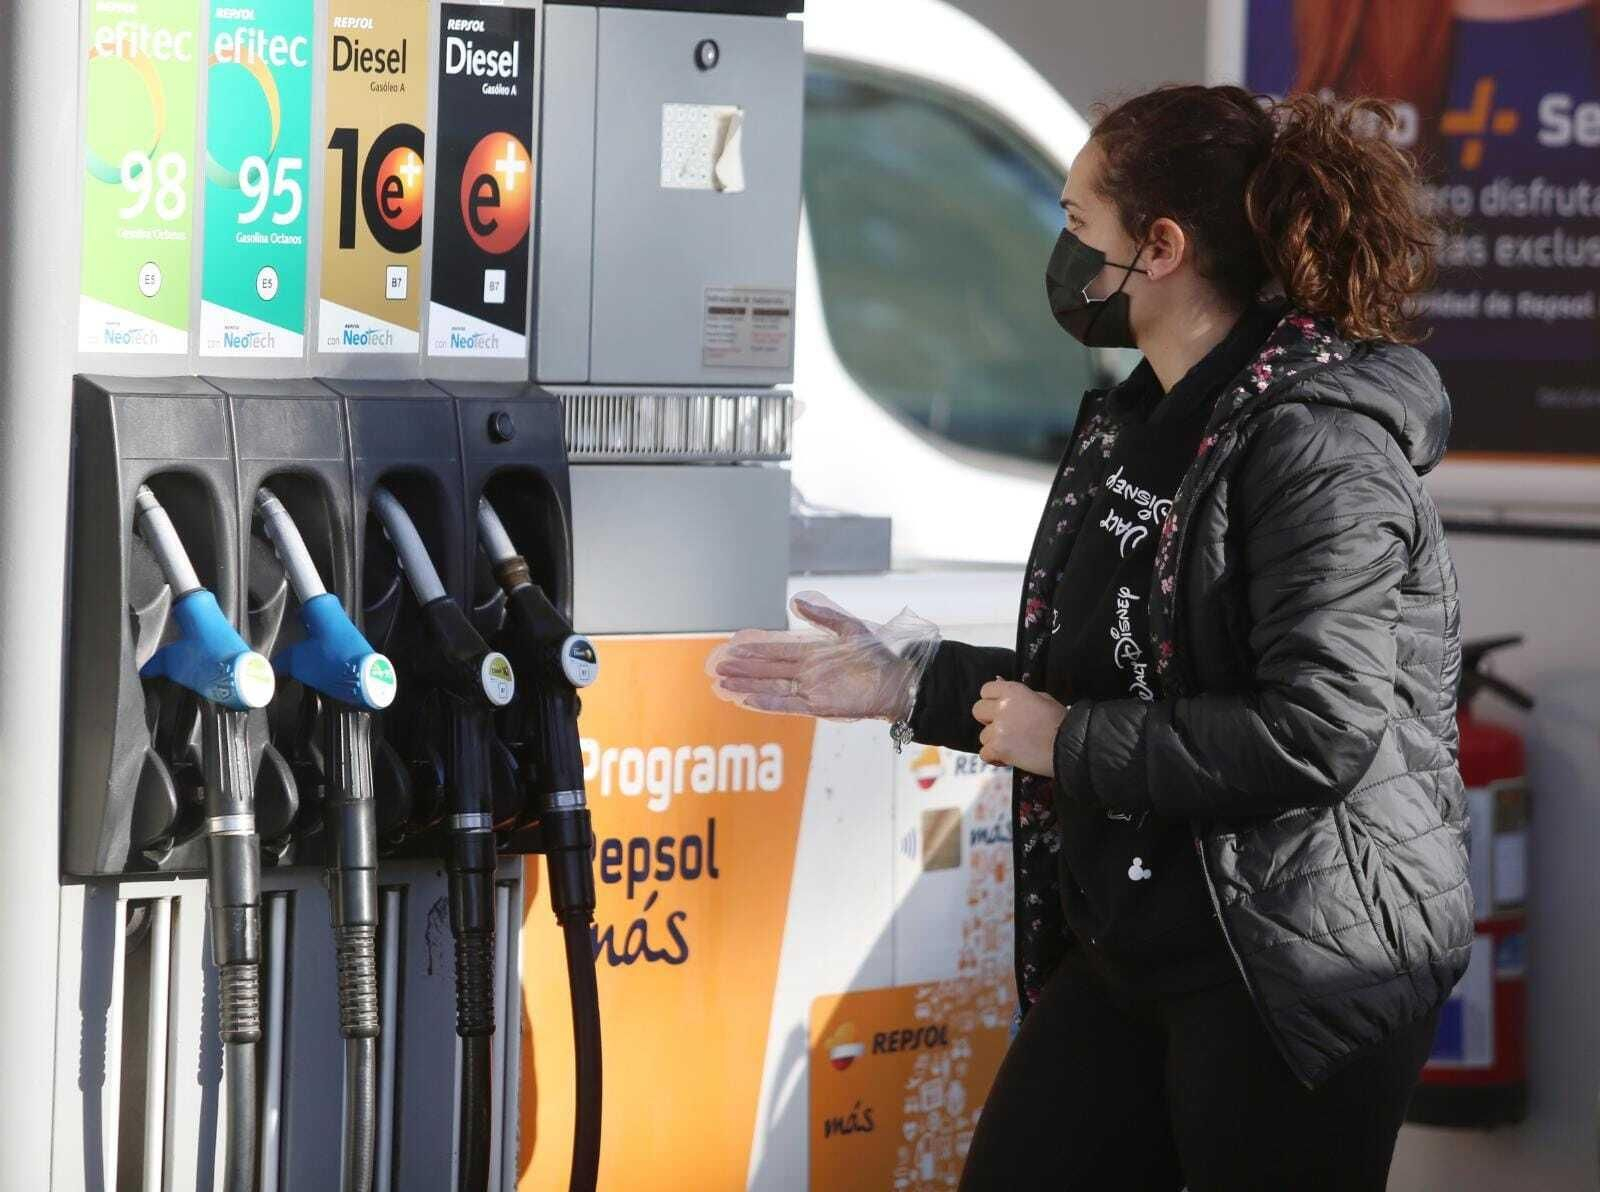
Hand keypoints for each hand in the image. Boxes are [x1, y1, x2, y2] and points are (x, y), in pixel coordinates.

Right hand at [707, 592, 935, 721]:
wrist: (898, 680)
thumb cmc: (878, 655)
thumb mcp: (849, 628)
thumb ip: (822, 617)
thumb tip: (795, 603)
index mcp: (813, 654)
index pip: (776, 650)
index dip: (755, 649)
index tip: (733, 646)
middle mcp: (807, 673)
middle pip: (767, 670)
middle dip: (742, 669)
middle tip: (716, 667)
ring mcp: (810, 690)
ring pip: (770, 687)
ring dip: (747, 686)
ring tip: (722, 684)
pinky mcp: (818, 706)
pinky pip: (787, 705)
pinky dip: (767, 703)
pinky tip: (747, 700)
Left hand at [972, 679, 1067, 776]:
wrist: (1070, 747)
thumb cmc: (1062, 723)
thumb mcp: (1043, 699)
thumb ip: (1019, 695)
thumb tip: (1000, 686)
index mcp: (1013, 691)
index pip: (986, 689)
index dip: (991, 700)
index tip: (999, 709)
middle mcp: (1002, 707)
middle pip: (977, 710)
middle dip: (988, 720)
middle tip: (1004, 728)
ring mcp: (999, 728)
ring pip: (982, 735)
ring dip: (994, 742)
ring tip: (1013, 746)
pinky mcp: (999, 748)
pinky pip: (984, 754)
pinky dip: (994, 757)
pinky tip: (1008, 758)